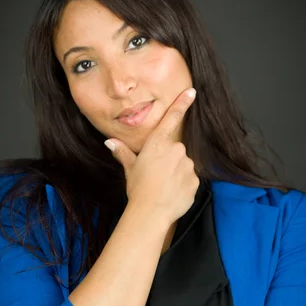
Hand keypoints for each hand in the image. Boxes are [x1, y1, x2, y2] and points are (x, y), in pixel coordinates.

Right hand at [105, 87, 198, 225]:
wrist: (151, 212)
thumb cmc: (138, 189)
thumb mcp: (129, 168)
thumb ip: (123, 152)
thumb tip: (109, 141)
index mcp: (158, 143)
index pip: (172, 118)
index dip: (182, 103)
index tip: (192, 92)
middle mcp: (176, 150)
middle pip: (174, 150)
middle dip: (168, 160)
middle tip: (156, 176)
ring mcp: (187, 165)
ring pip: (182, 165)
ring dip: (175, 173)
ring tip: (163, 187)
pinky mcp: (195, 181)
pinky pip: (189, 179)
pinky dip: (182, 185)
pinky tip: (171, 193)